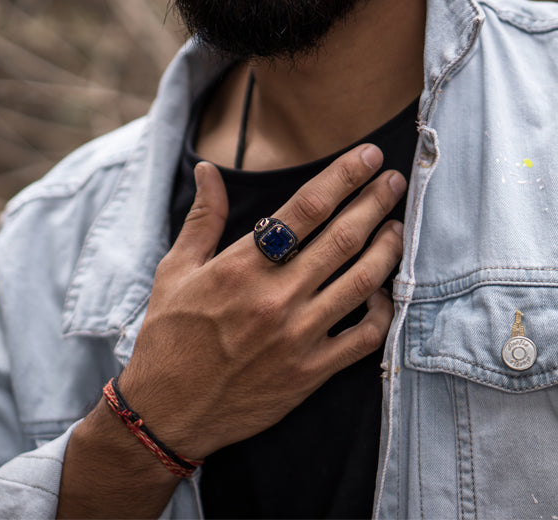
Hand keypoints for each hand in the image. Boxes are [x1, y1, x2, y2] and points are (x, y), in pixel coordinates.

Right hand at [118, 143, 404, 459]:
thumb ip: (202, 217)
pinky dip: (383, 311)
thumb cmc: (169, 336)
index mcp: (242, 266)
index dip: (343, 177)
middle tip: (394, 181)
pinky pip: (363, 338)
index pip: (306, 209)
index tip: (367, 157)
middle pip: (342, 238)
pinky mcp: (310, 372)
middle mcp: (276, 296)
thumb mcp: (175, 270)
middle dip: (374, 202)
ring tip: (399, 226)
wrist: (167, 410)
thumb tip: (206, 170)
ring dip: (387, 249)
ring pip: (361, 282)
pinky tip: (386, 292)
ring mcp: (298, 336)